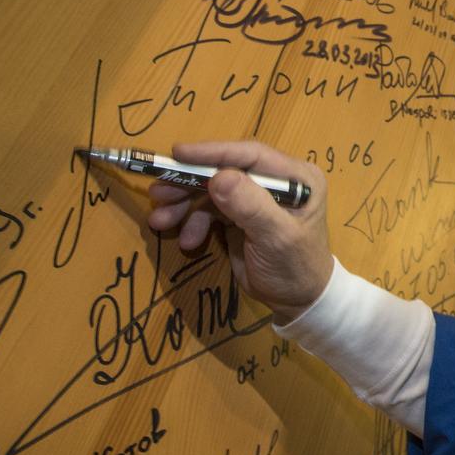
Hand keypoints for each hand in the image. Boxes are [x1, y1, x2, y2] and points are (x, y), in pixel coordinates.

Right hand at [146, 141, 332, 323]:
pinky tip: (187, 241)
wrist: (297, 301)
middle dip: (189, 182)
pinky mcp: (240, 214)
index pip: (250, 155)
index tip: (178, 154)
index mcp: (296, 177)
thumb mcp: (275, 237)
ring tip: (160, 220)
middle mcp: (276, 180)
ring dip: (184, 204)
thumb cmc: (295, 268)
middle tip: (158, 192)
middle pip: (225, 170)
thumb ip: (250, 206)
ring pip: (212, 190)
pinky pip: (210, 210)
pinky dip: (193, 223)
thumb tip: (218, 178)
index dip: (213, 153)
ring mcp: (256, 197)